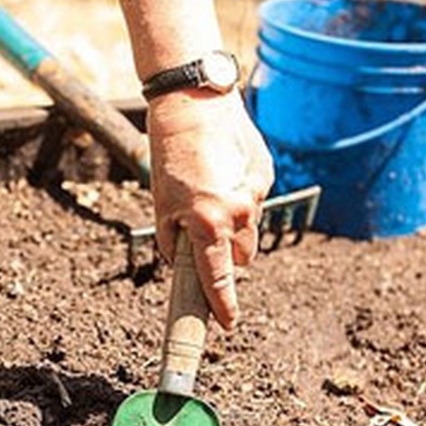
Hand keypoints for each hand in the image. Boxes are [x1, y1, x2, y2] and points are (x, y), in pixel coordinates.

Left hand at [147, 88, 273, 329]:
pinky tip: (220, 173)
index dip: (222, 305)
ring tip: (207, 195)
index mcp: (209, 223)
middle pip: (240, 258)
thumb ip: (174, 240)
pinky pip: (253, 201)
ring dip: (232, 227)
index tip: (226, 323)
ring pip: (248, 230)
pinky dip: (238, 196)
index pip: (218, 277)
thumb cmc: (170, 154)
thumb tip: (185, 262)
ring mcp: (255, 194)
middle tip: (203, 235)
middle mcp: (238, 213)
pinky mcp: (264, 175)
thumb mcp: (162, 205)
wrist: (195, 101)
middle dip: (225, 256)